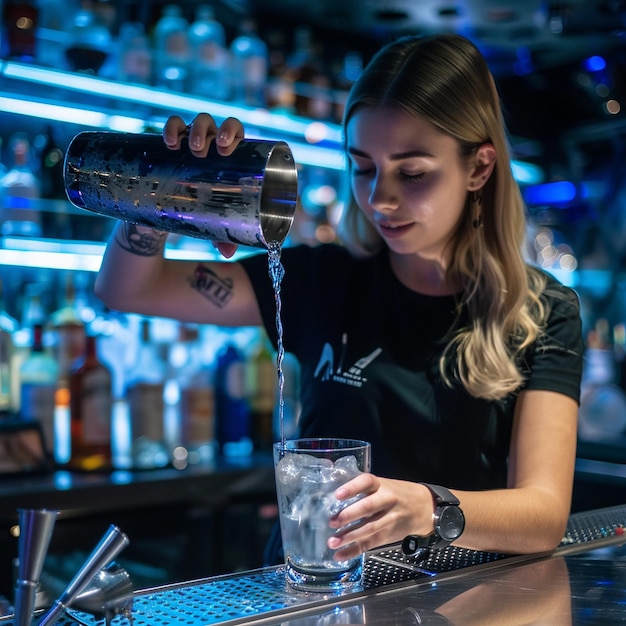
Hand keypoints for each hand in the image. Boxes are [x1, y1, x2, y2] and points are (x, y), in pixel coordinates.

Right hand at [163, 113, 244, 258]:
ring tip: (190, 148)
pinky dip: (171, 128)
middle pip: (216, 125)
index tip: (225, 149)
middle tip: (204, 151)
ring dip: (194, 129)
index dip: (233, 133)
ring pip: (196, 122)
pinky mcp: (172, 144)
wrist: (170, 212)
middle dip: (211, 132)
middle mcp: (213, 144)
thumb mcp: (213, 223)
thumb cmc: (202, 212)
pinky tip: (170, 142)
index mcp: (231, 155)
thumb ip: (223, 236)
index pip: (237, 133)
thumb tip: (228, 253)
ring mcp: (192, 141)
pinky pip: (172, 126)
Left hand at [326, 475, 435, 560]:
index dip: (352, 488)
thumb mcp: (384, 485)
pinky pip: (370, 544)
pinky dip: (354, 551)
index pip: (366, 482)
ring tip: (332, 541)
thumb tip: (333, 498)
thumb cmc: (398, 494)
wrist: (424, 509)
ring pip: (368, 528)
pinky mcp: (388, 535)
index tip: (338, 495)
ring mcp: (389, 519)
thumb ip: (364, 489)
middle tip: (332, 521)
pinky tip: (340, 555)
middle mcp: (386, 501)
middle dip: (349, 516)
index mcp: (382, 485)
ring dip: (349, 537)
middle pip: (368, 508)